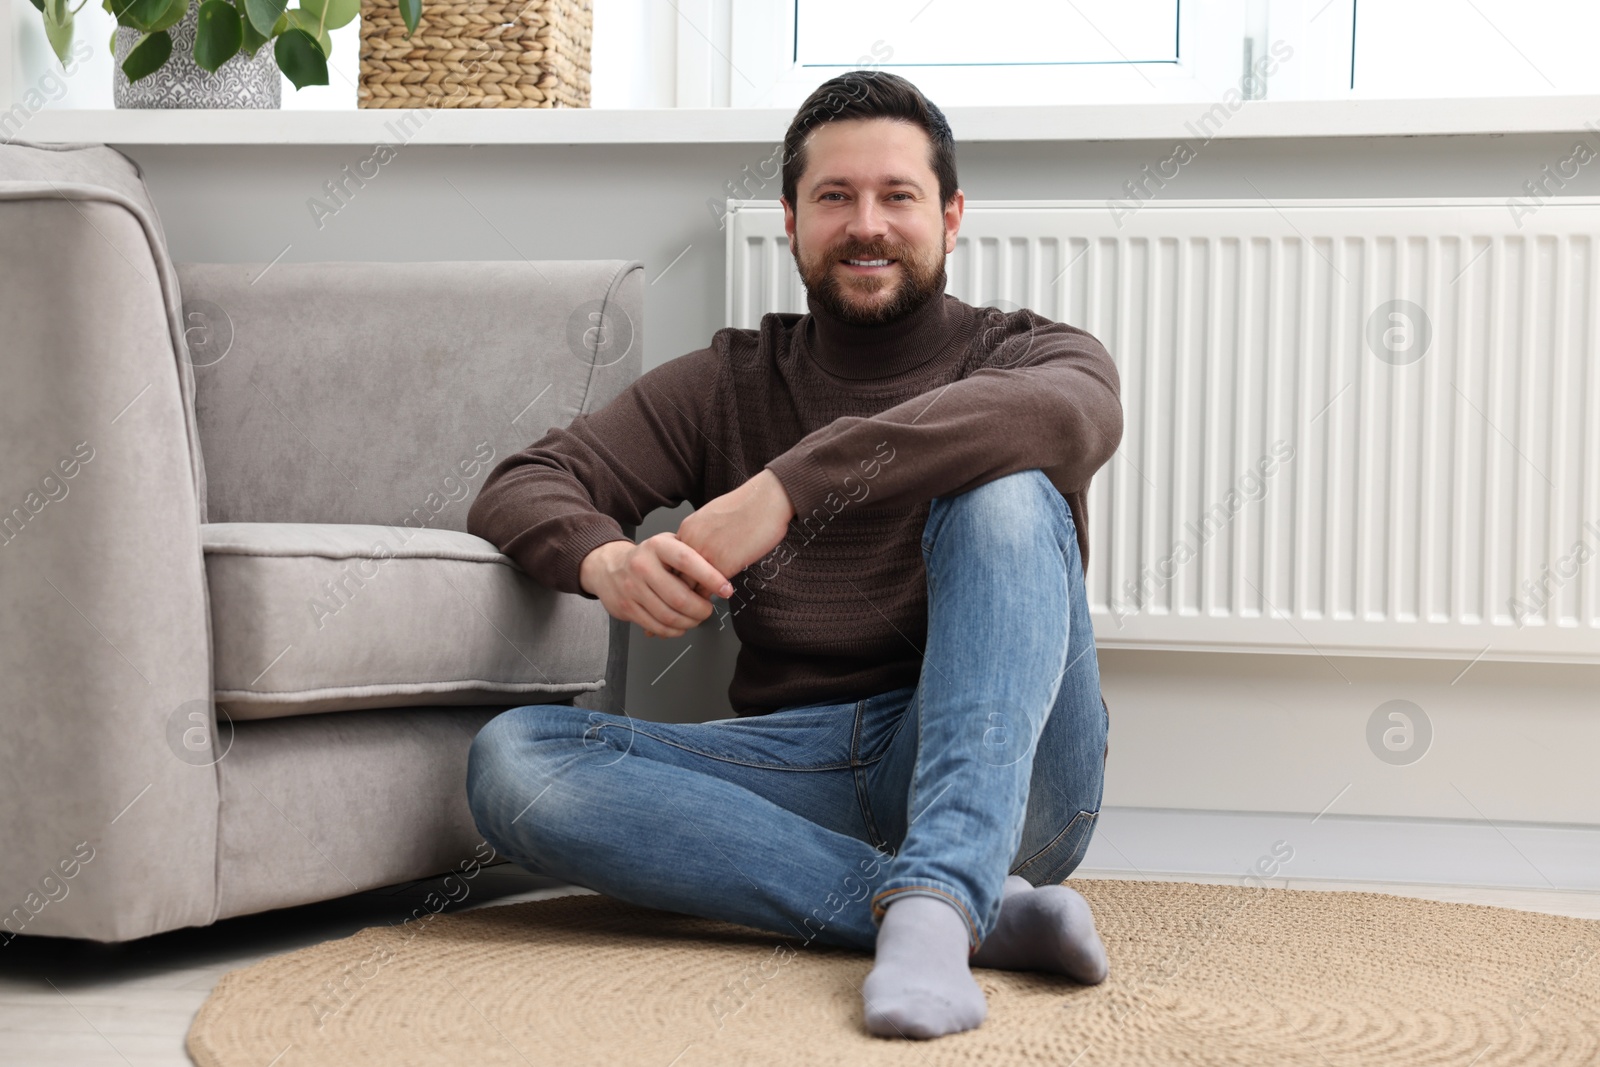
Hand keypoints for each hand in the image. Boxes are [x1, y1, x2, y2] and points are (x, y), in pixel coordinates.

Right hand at [578, 535, 733, 638]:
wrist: (607, 566)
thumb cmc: (647, 557)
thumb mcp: (667, 544)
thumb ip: (691, 554)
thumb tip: (722, 571)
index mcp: (658, 546)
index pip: (687, 561)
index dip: (710, 577)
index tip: (726, 589)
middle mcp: (642, 566)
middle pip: (679, 597)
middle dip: (701, 609)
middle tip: (708, 610)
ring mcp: (632, 588)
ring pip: (668, 616)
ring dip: (689, 622)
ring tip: (696, 618)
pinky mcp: (626, 608)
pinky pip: (656, 626)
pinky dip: (674, 631)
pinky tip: (680, 625)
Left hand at [675, 469, 795, 593]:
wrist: (767, 500)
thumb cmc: (749, 505)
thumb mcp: (714, 517)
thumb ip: (703, 535)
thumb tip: (704, 551)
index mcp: (687, 529)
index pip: (673, 561)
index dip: (682, 573)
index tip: (689, 580)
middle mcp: (691, 542)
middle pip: (678, 576)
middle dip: (687, 587)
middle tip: (695, 595)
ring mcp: (705, 555)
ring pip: (691, 586)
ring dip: (698, 595)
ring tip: (706, 599)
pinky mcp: (723, 566)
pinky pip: (710, 590)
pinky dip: (714, 595)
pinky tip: (721, 593)